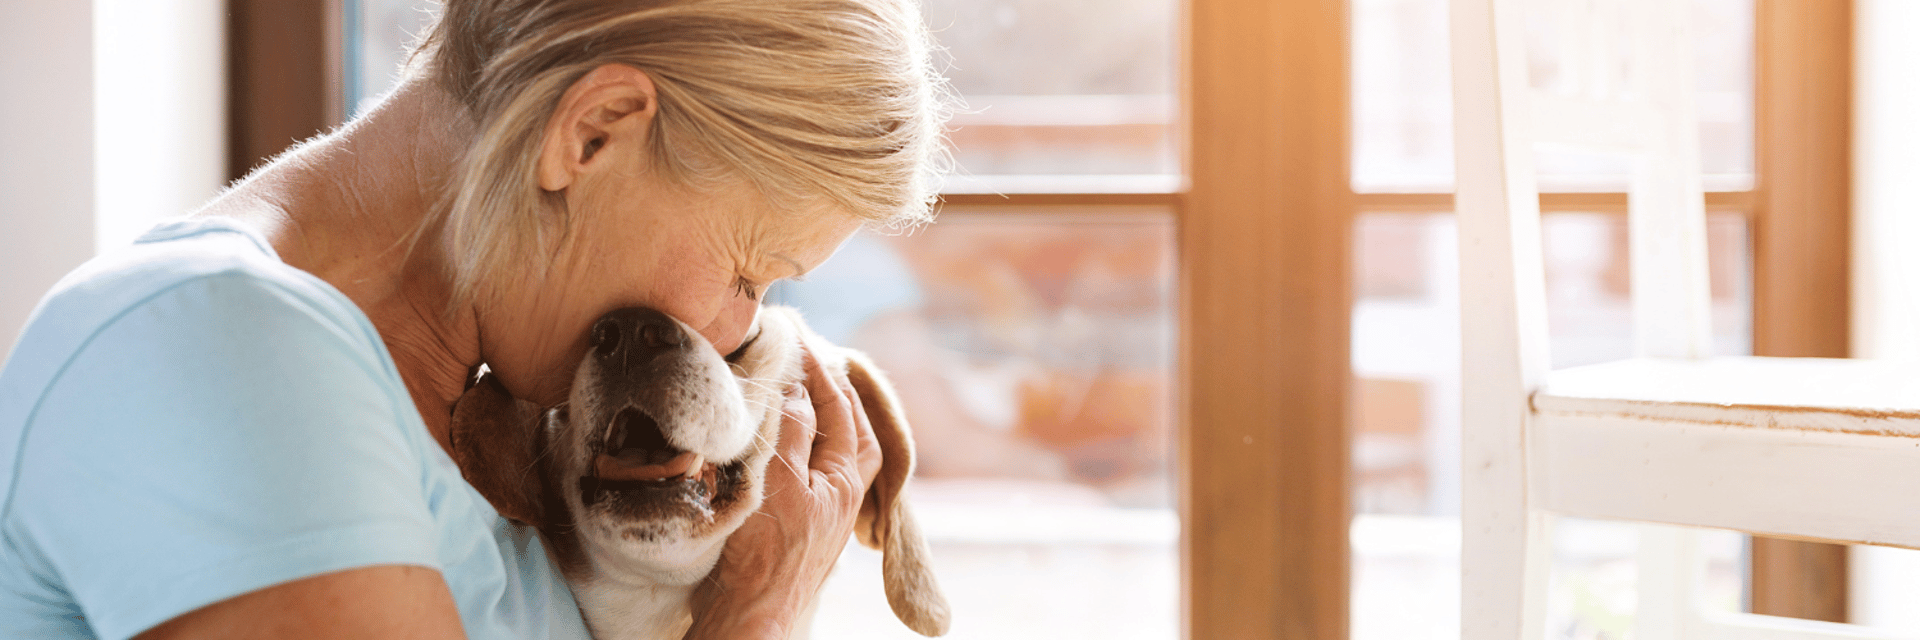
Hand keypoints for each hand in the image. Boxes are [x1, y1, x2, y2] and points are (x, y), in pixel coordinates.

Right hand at [685, 342, 883, 638]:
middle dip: (835, 388)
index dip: (818, 369)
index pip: (839, 408)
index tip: (796, 337)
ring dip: (825, 415)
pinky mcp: (802, 524)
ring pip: (837, 448)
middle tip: (809, 356)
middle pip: (852, 427)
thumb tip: (799, 383)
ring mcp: (824, 509)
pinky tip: (787, 438)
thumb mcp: (777, 483)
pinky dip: (805, 442)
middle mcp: (842, 493)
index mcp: (844, 478)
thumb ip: (790, 430)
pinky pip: (813, 469)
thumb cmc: (763, 557)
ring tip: (806, 388)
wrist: (749, 619)